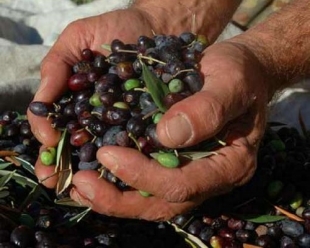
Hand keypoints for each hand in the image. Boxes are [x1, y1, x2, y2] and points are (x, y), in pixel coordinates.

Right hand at [27, 8, 154, 185]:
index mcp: (76, 102)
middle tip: (58, 181)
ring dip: (92, 169)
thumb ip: (55, 68)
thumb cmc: (113, 30)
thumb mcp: (76, 40)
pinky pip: (135, 142)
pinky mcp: (147, 123)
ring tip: (83, 185)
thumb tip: (39, 109)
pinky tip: (120, 170)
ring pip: (104, 151)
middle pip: (77, 146)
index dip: (47, 142)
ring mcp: (123, 123)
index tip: (47, 152)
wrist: (155, 27)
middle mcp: (97, 117)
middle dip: (65, 166)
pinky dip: (127, 156)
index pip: (56, 127)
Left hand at [68, 41, 270, 220]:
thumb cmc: (240, 73)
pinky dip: (119, 184)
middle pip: (164, 203)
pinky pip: (147, 184)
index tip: (109, 154)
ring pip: (152, 200)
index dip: (145, 176)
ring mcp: (194, 174)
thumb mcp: (231, 81)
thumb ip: (207, 109)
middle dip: (120, 199)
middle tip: (81, 183)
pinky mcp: (178, 164)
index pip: (184, 184)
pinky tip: (94, 175)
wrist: (243, 71)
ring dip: (114, 198)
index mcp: (230, 164)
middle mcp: (210, 178)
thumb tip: (167, 136)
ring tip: (79, 185)